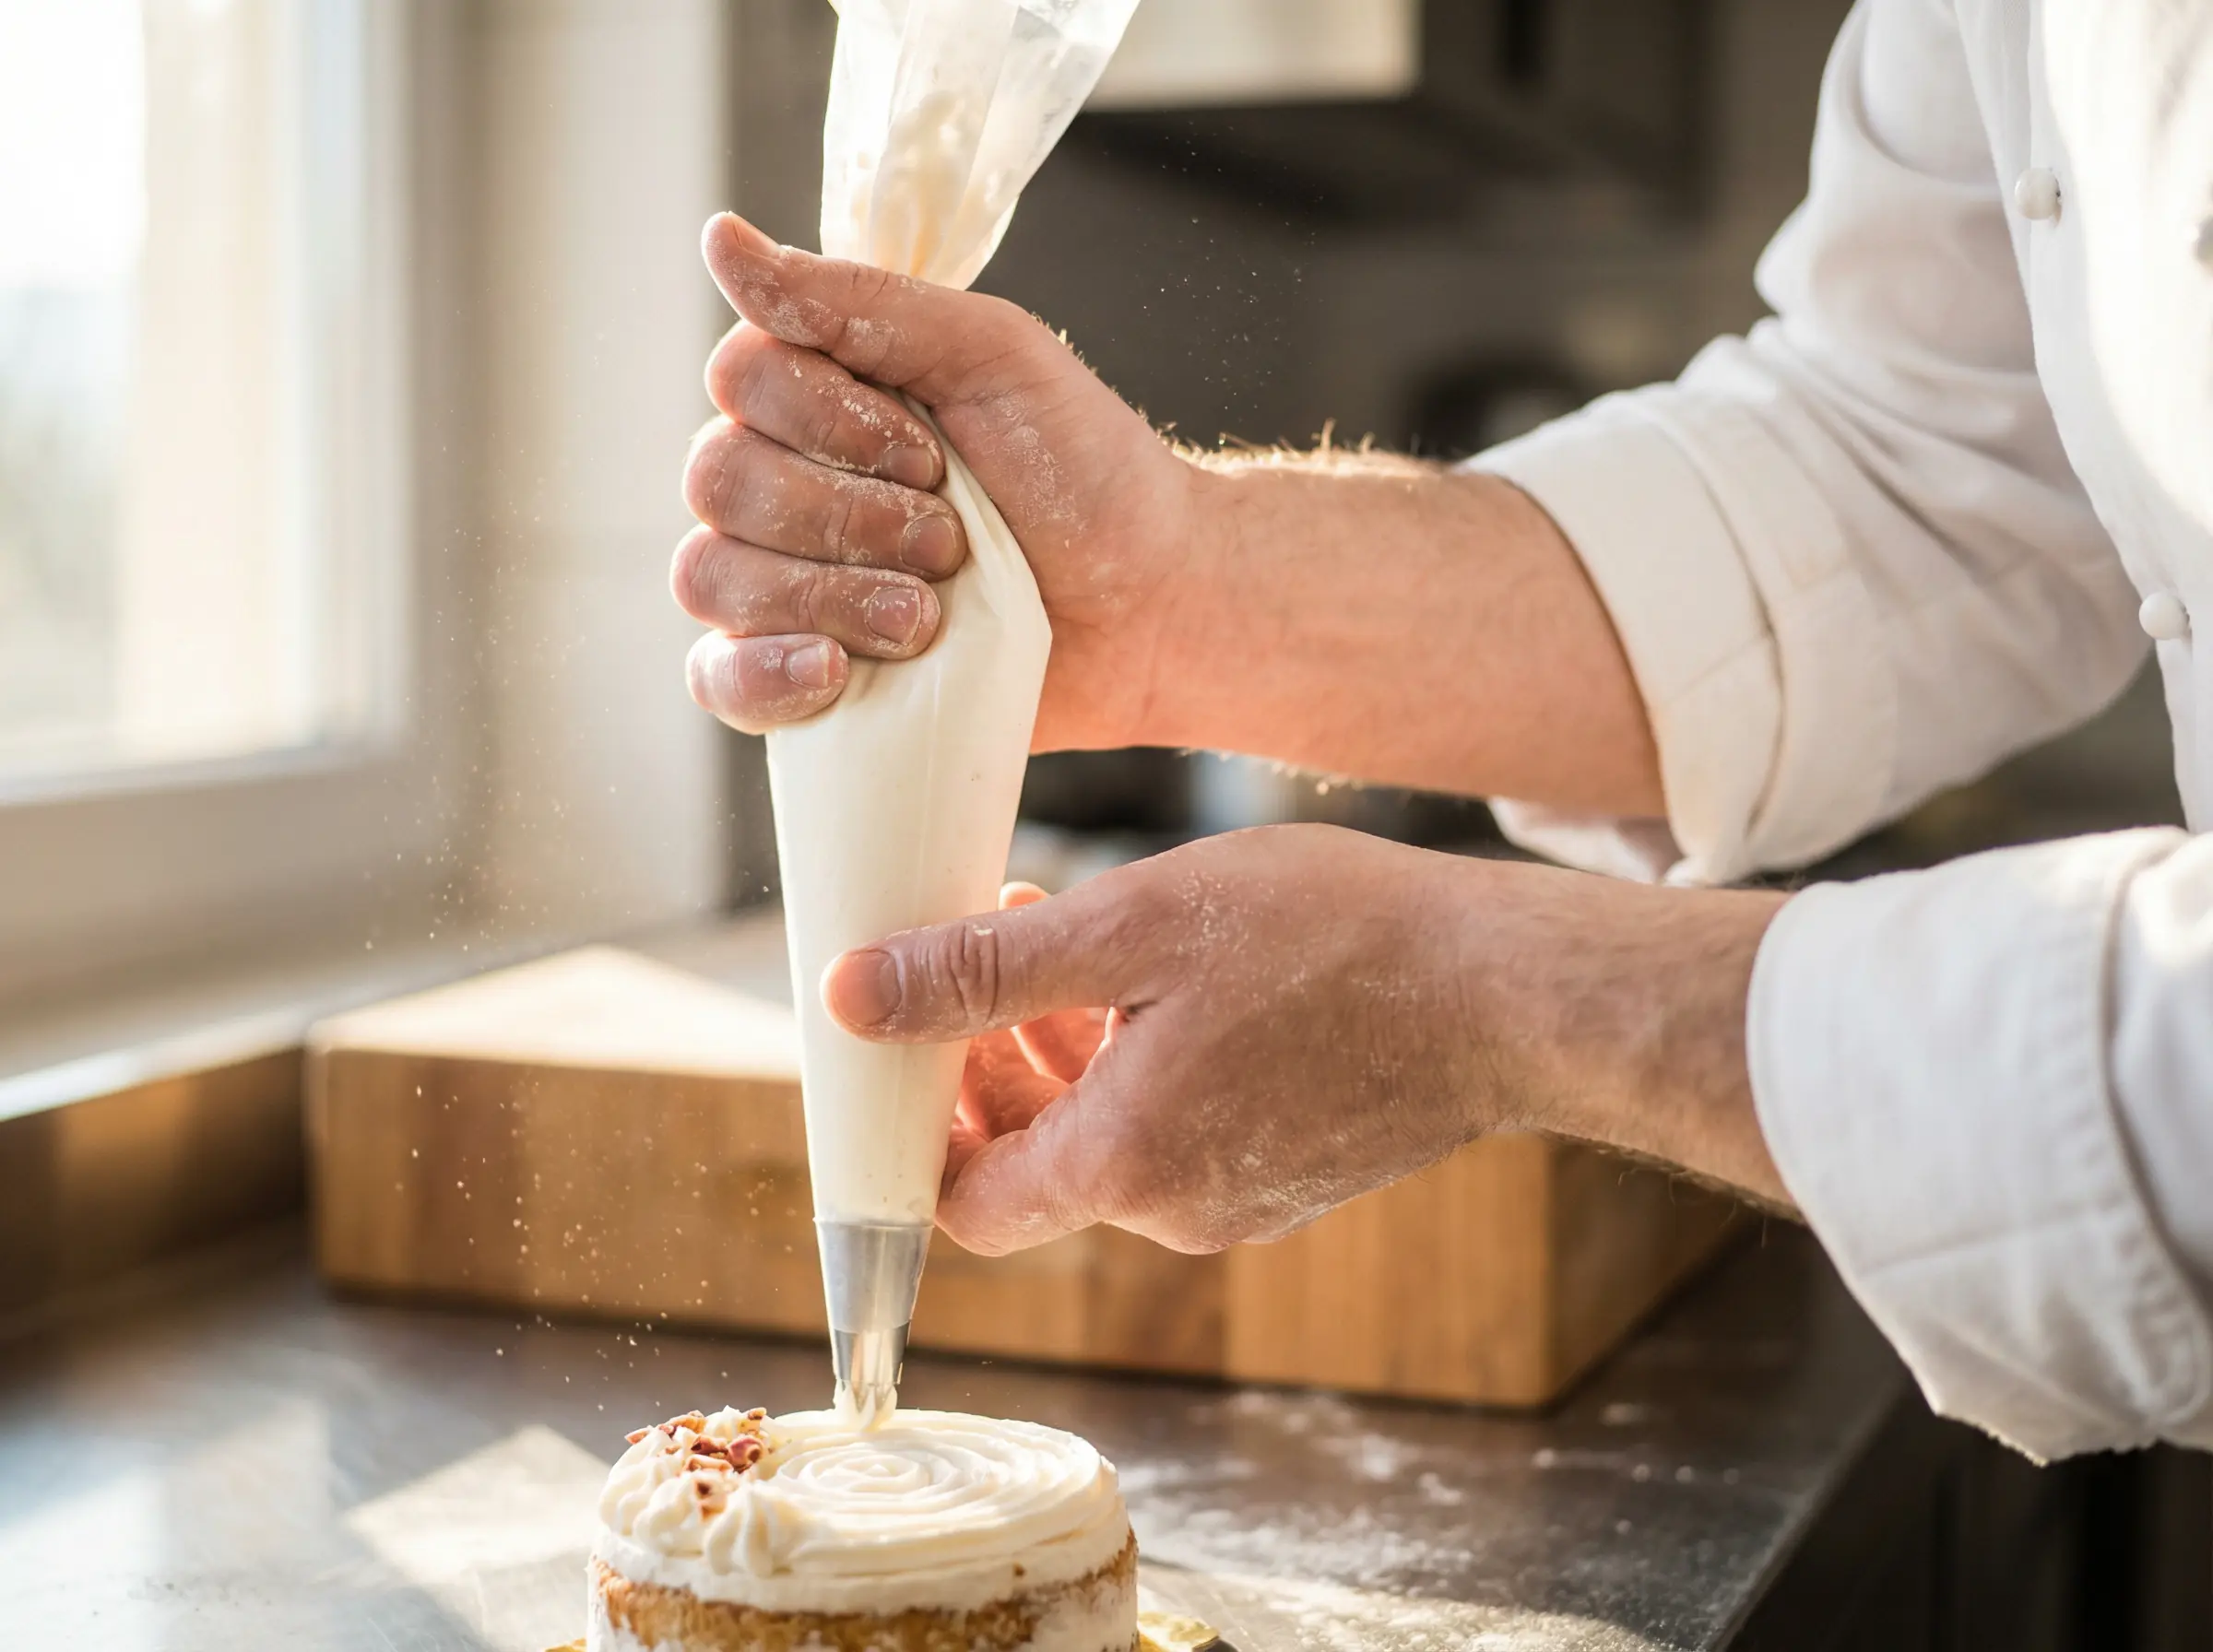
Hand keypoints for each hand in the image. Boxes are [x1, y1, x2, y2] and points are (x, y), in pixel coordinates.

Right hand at [674, 213, 1197, 748]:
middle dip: (846, 515)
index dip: (827, 421)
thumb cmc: (1083, 474)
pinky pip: (719, 679)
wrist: (1151, 607)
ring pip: (712, 576)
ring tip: (928, 616)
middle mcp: (782, 485)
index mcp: (818, 396)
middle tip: (949, 541)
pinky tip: (832, 670)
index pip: (739, 379)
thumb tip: (723, 240)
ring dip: (830, 593)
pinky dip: (762, 674)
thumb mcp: (991, 354)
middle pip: (719, 480)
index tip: (934, 455)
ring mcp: (784, 587)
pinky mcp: (801, 683)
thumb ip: (856, 299)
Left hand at [819, 825, 1793, 1255]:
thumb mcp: (1137, 927)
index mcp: (1123, 1165)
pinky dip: (1141, 1065)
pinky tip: (1162, 974)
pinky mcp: (1291, 1173)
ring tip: (1063, 933)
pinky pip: (1178, 1133)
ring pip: (1108, 1141)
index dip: (922, 1125)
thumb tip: (852, 997)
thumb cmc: (1334, 943)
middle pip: (1036, 1164)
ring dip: (1066, 1051)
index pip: (965, 1204)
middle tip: (989, 948)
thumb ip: (988, 974)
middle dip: (992, 1063)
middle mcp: (1175, 1210)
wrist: (1509, 994)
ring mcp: (1241, 1201)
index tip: (916, 1033)